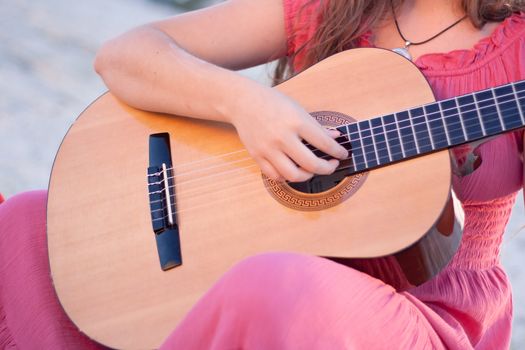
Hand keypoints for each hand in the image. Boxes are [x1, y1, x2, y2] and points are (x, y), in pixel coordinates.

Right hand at [229, 86, 348, 181]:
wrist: (243, 102)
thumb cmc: (273, 103)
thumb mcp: (298, 109)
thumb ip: (316, 127)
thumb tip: (335, 138)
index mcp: (296, 121)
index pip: (324, 143)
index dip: (338, 152)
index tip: (343, 154)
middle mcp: (282, 137)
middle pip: (311, 164)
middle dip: (327, 168)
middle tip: (332, 165)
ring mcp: (268, 149)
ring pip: (293, 175)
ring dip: (308, 176)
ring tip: (312, 170)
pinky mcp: (257, 156)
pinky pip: (275, 176)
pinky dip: (287, 177)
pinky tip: (293, 170)